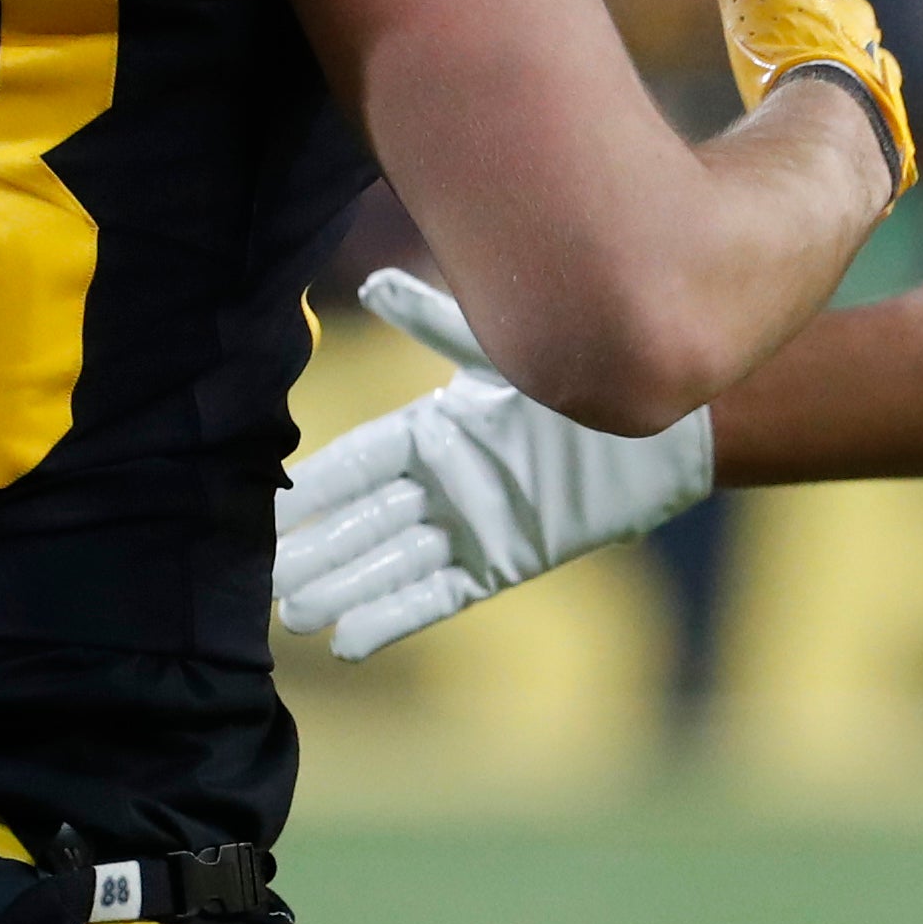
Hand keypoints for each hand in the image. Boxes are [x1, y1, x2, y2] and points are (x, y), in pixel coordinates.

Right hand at [273, 269, 715, 659]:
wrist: (657, 439)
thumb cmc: (579, 386)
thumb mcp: (500, 359)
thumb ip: (435, 324)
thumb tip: (374, 283)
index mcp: (431, 430)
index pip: (359, 462)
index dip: (318, 487)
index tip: (270, 509)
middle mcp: (441, 483)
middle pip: (364, 522)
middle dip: (317, 551)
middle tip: (264, 580)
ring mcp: (467, 527)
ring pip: (390, 563)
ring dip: (344, 589)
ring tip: (291, 615)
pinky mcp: (498, 565)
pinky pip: (437, 594)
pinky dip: (395, 617)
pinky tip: (350, 639)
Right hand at [697, 0, 912, 197]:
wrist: (828, 148)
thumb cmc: (790, 53)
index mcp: (849, 33)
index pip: (844, 14)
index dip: (827, 13)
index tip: (813, 14)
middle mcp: (874, 81)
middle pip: (863, 69)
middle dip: (842, 71)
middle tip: (817, 81)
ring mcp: (876, 138)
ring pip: (864, 126)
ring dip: (841, 128)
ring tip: (814, 143)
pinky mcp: (866, 190)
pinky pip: (852, 181)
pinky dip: (832, 180)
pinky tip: (810, 194)